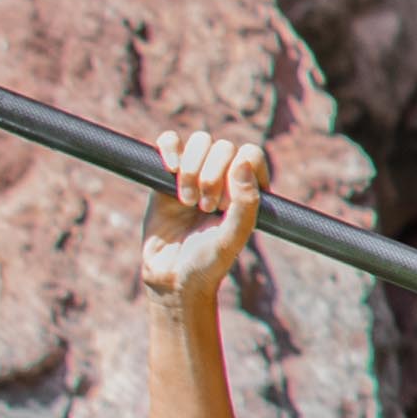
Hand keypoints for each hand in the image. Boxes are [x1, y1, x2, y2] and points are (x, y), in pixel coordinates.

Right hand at [139, 128, 266, 303]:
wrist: (171, 277)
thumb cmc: (207, 262)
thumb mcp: (231, 238)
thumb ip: (245, 204)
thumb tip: (242, 163)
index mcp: (247, 190)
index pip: (251, 154)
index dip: (238, 171)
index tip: (227, 204)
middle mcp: (224, 178)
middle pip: (224, 147)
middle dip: (212, 176)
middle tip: (206, 207)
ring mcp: (194, 174)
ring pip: (199, 141)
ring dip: (192, 168)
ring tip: (187, 201)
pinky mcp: (165, 176)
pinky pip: (169, 141)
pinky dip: (169, 148)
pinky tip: (170, 169)